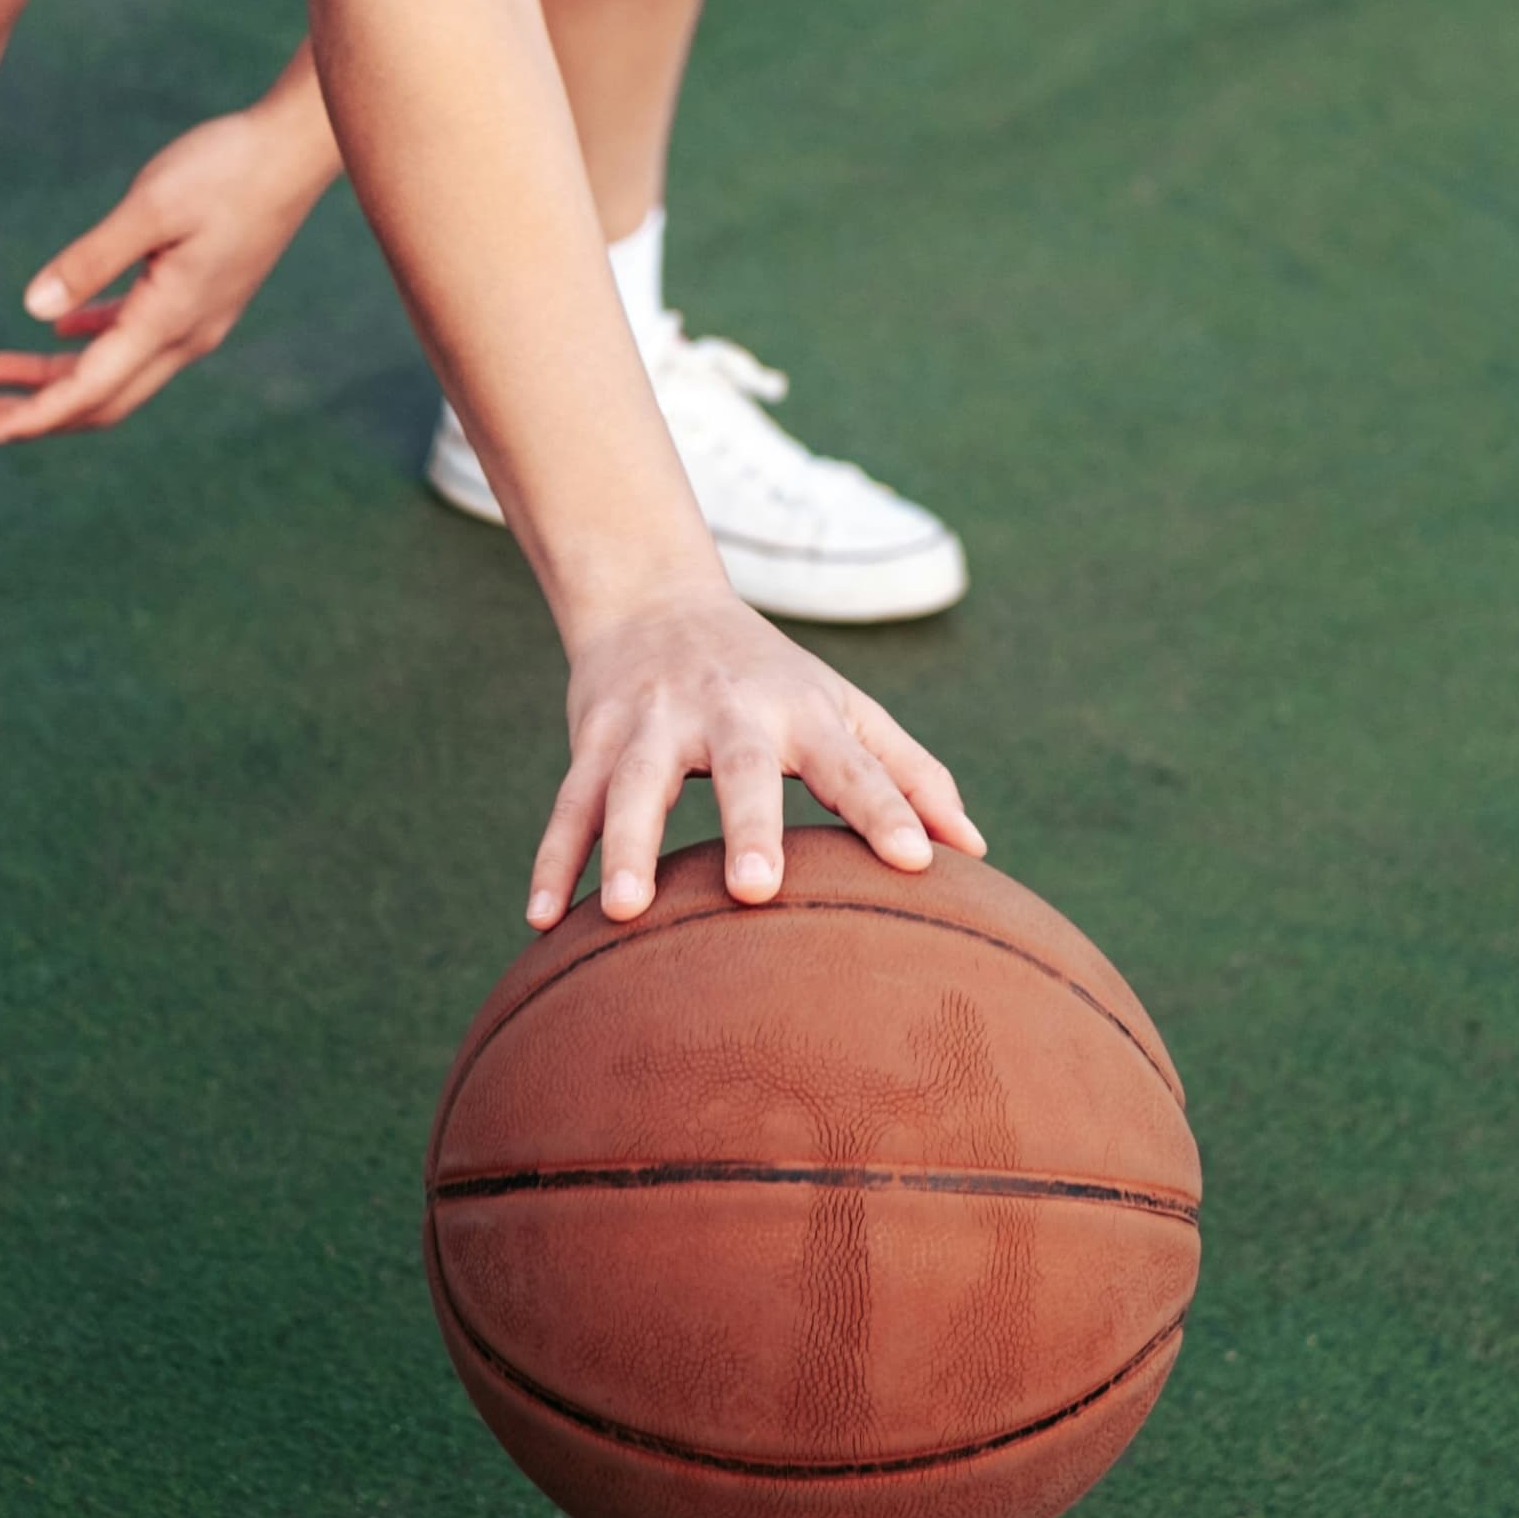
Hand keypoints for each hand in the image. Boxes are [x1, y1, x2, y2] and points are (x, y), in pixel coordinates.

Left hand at [0, 107, 331, 443]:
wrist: (293, 154)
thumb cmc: (225, 170)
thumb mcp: (149, 208)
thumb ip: (91, 260)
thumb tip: (34, 310)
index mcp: (169, 319)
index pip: (91, 388)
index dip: (36, 414)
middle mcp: (186, 335)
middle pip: (103, 398)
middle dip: (39, 412)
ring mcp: (195, 321)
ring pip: (118, 372)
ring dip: (58, 379)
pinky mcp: (198, 298)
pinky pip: (136, 339)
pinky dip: (92, 344)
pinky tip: (59, 332)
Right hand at [532, 590, 985, 927]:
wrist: (654, 597)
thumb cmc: (772, 678)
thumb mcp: (844, 708)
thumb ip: (910, 774)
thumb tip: (975, 846)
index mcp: (804, 711)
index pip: (856, 764)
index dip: (888, 810)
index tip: (918, 863)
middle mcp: (728, 712)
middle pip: (739, 769)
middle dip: (747, 826)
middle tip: (755, 890)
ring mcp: (653, 722)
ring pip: (632, 786)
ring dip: (626, 846)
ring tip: (626, 912)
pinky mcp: (593, 736)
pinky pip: (568, 803)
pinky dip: (553, 859)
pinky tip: (543, 920)